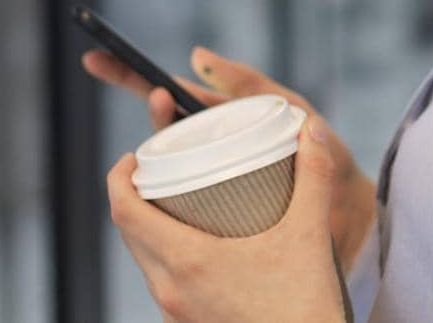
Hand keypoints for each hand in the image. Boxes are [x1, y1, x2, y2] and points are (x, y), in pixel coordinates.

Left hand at [107, 112, 350, 322]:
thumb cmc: (304, 307)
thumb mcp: (310, 234)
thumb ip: (313, 175)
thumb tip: (311, 127)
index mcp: (188, 261)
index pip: (124, 212)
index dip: (118, 178)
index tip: (132, 157)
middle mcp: (170, 291)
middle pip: (129, 235)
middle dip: (135, 199)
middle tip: (159, 173)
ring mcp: (176, 316)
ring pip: (145, 263)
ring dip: (151, 232)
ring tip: (180, 207)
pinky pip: (163, 287)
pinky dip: (169, 260)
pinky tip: (201, 252)